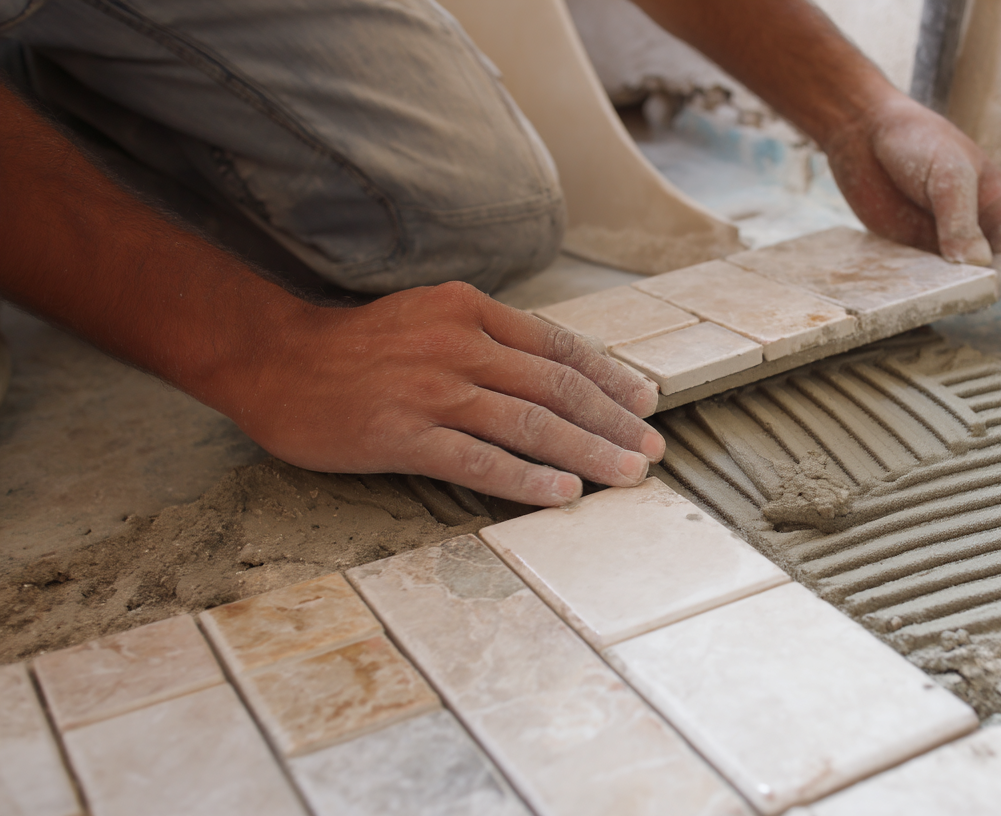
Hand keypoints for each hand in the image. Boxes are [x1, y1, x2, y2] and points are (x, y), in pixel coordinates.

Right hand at [222, 282, 663, 506]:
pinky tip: (565, 494)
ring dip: (589, 452)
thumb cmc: (357, 347)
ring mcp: (432, 391)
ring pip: (531, 425)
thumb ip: (488, 338)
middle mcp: (458, 345)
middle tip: (652, 450)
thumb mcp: (430, 318)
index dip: (609, 377)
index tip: (646, 402)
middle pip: (556, 388)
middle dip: (614, 422)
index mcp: (470, 310)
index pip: (557, 347)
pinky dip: (529, 479)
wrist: (275, 361)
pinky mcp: (405, 436)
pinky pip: (481, 461)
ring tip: (628, 475)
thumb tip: (555, 374)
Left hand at [824, 95, 1000, 292]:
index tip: (977, 291)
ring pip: (949, 285)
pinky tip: (896, 291)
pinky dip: (911, 290)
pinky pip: (918, 281)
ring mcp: (943, 244)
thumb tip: (977, 264)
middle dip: (965, 291)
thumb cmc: (917, 141)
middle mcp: (977, 232)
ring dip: (936, 294)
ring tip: (917, 295)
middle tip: (940, 296)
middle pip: (981, 278)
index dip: (999, 279)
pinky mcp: (911, 251)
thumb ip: (961, 218)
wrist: (865, 132)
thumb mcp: (949, 173)